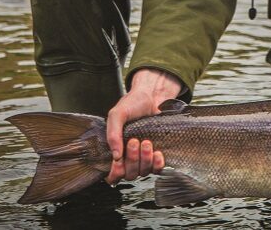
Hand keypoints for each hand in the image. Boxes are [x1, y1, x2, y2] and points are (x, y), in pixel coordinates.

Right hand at [105, 68, 182, 183]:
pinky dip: (157, 163)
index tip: (119, 162)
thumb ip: (112, 133)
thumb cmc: (133, 104)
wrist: (153, 96)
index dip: (115, 174)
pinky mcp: (158, 155)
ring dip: (145, 160)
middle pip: (129, 174)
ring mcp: (144, 157)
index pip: (112, 174)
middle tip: (134, 141)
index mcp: (116, 150)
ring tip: (146, 142)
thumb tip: (115, 156)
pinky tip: (158, 152)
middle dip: (132, 160)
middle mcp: (129, 156)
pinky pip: (158, 169)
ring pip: (143, 172)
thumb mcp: (117, 114)